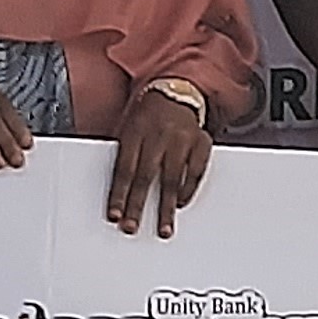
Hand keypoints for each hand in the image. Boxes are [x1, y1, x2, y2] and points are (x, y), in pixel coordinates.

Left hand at [107, 83, 210, 236]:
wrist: (176, 91)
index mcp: (135, 131)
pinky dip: (188, 190)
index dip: (119, 194)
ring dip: (166, 206)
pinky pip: (196, 172)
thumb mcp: (128, 128)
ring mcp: (182, 138)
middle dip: (138, 205)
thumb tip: (117, 192)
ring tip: (163, 227)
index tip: (115, 215)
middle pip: (145, 176)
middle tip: (132, 226)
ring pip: (172, 178)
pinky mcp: (201, 142)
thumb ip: (125, 155)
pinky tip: (179, 203)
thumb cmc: (148, 116)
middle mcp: (158, 135)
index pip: (124, 169)